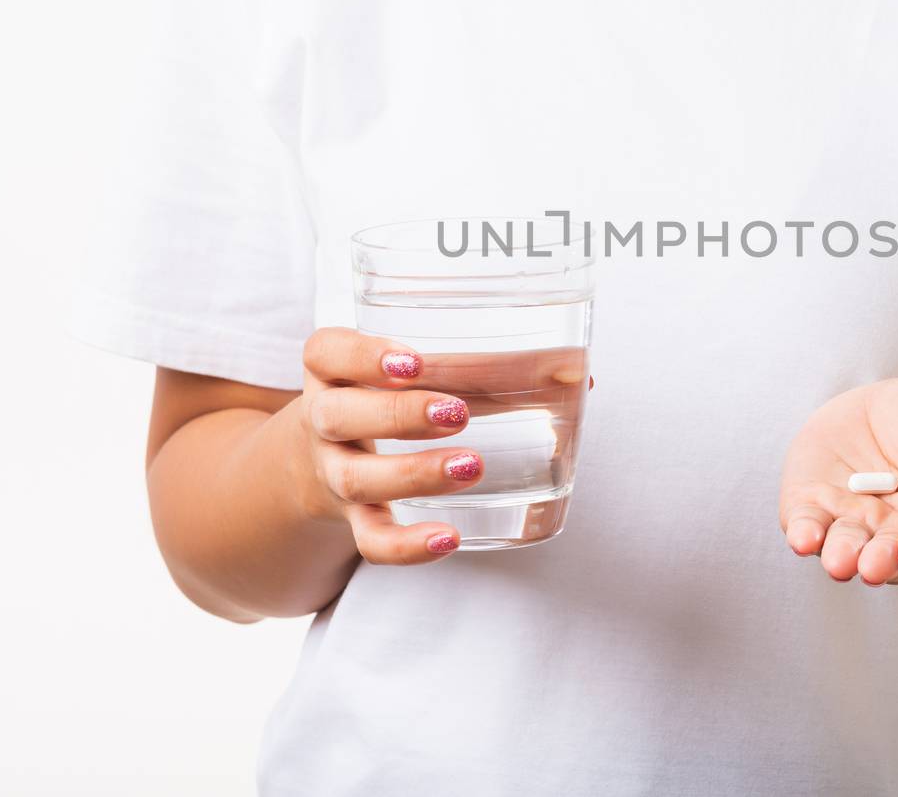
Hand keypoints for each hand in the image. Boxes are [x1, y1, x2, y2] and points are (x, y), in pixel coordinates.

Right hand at [295, 327, 483, 564]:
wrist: (318, 459)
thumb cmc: (392, 398)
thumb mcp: (417, 373)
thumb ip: (491, 366)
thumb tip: (579, 370)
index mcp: (333, 369)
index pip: (325, 352)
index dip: (362, 355)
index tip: (413, 362)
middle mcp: (323, 419)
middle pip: (336, 414)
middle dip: (398, 414)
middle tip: (458, 412)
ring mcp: (334, 472)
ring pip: (354, 478)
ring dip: (412, 473)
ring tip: (471, 466)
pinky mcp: (354, 518)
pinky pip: (369, 540)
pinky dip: (406, 545)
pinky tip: (448, 539)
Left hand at [779, 376, 897, 584]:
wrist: (885, 401)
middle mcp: (895, 532)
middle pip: (889, 554)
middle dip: (881, 561)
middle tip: (874, 566)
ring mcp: (852, 521)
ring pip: (846, 547)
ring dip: (842, 556)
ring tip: (840, 561)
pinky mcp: (813, 506)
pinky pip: (806, 525)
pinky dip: (804, 534)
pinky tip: (803, 539)